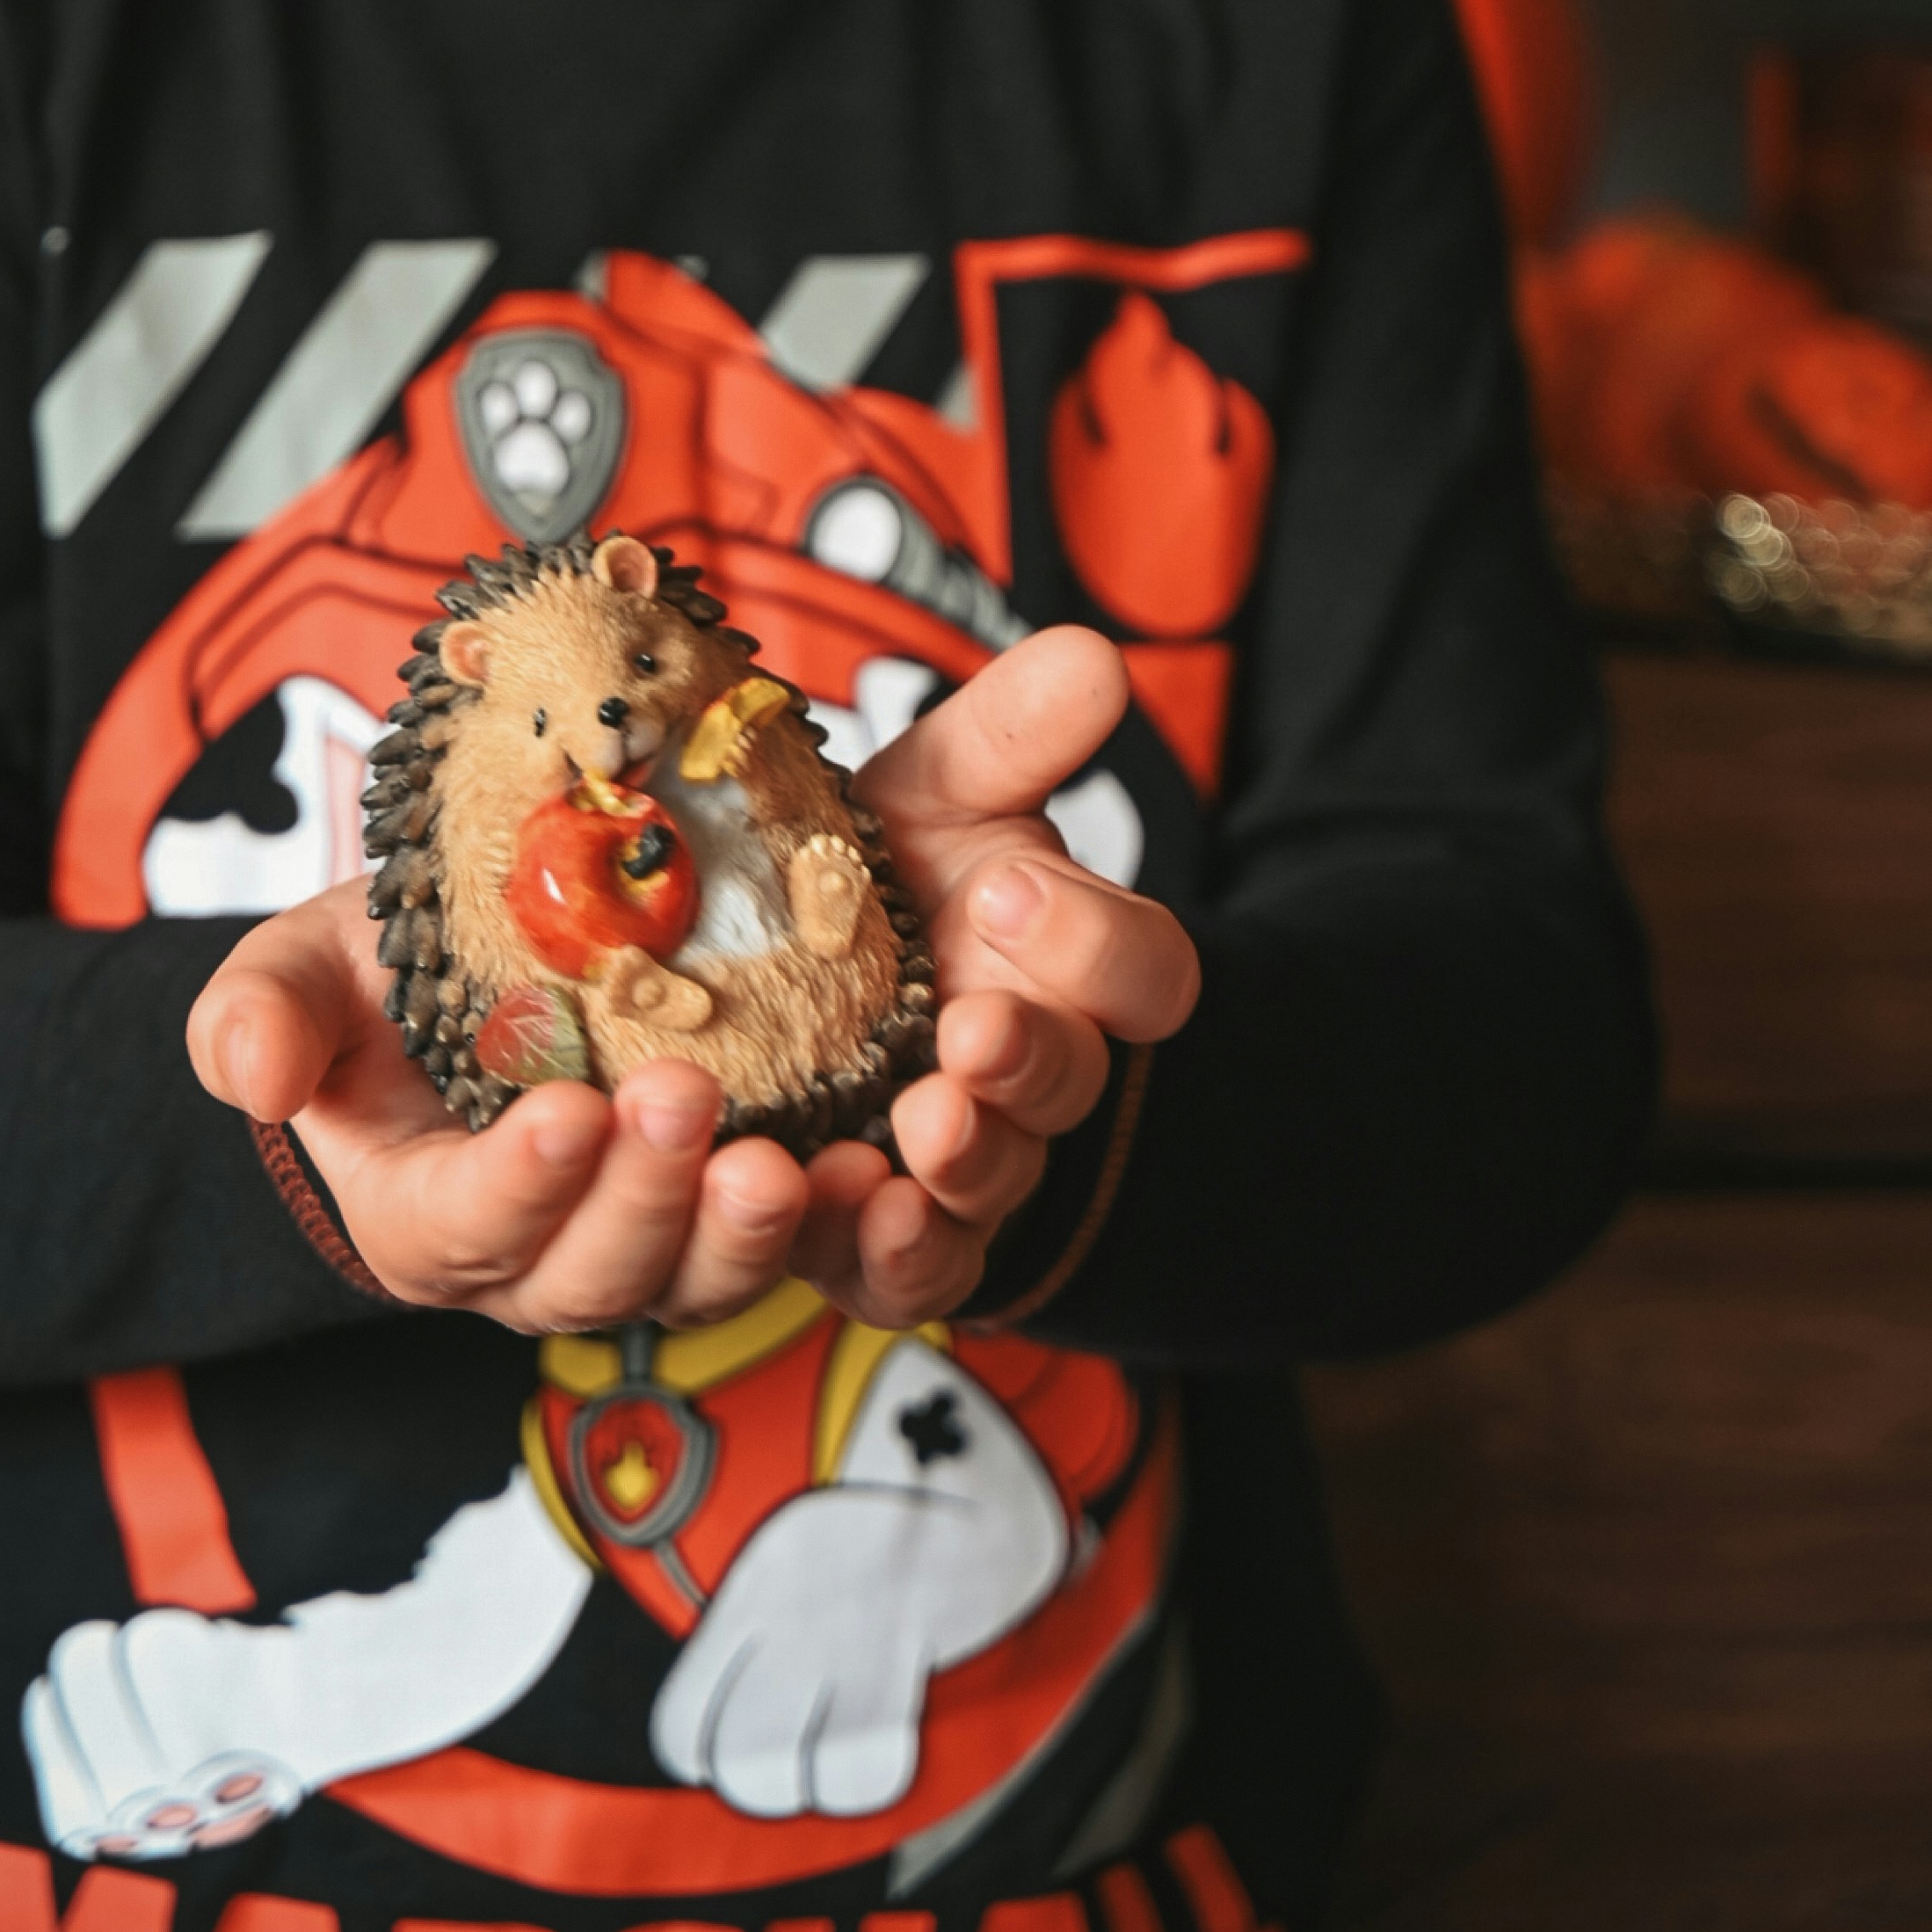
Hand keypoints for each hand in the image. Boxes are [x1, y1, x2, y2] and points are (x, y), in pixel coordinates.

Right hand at [191, 887, 814, 1333]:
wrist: (478, 972)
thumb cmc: (378, 979)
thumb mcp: (299, 973)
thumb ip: (258, 1017)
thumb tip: (250, 1076)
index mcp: (424, 1218)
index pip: (463, 1229)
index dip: (517, 1187)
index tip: (567, 1111)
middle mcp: (535, 1262)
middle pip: (592, 1273)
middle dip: (644, 1201)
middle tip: (692, 1104)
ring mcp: (642, 1246)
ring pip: (695, 1280)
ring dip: (746, 1233)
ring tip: (795, 1163)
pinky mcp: (726, 1212)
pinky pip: (785, 1247)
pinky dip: (830, 1222)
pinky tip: (870, 1165)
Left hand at [798, 627, 1200, 1330]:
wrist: (788, 982)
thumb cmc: (886, 882)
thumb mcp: (938, 796)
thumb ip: (1012, 736)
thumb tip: (1094, 659)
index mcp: (1069, 965)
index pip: (1143, 970)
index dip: (1091, 938)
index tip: (1008, 889)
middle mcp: (1034, 1072)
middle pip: (1071, 1082)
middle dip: (1028, 1059)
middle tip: (969, 1032)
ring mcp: (967, 1166)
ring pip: (996, 1184)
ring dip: (964, 1163)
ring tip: (916, 1131)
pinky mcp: (885, 1239)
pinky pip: (913, 1272)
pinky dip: (893, 1254)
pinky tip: (852, 1214)